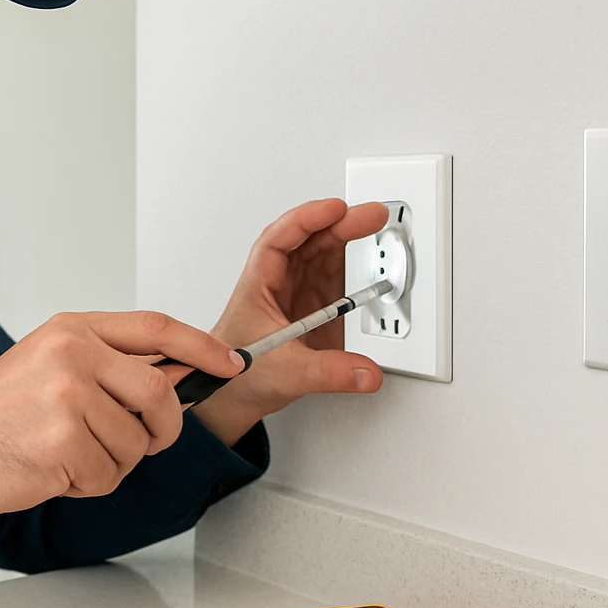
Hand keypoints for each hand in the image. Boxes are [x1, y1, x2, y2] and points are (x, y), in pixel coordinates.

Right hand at [0, 311, 243, 556]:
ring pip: (137, 442)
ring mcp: (66, 397)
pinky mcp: (62, 441)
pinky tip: (55, 469)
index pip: (156, 328)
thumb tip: (181, 373)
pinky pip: (111, 474)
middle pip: (160, 392)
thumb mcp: (52, 364)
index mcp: (73, 330)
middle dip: (162, 428)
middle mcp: (71, 354)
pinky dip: (91, 484)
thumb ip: (113, 364)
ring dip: (114, 462)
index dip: (202, 346)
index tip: (232, 362)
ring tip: (70, 453)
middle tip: (143, 440)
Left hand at [190, 198, 390, 445]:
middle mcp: (278, 284)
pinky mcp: (313, 308)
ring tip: (373, 224)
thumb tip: (366, 371)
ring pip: (321, 253)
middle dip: (338, 222)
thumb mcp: (286, 372)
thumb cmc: (238, 375)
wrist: (235, 397)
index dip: (307, 219)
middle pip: (308, 240)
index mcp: (260, 286)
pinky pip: (333, 276)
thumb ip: (329, 372)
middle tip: (370, 215)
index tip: (334, 210)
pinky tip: (367, 258)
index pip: (280, 240)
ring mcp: (297, 294)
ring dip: (345, 236)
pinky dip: (351, 263)